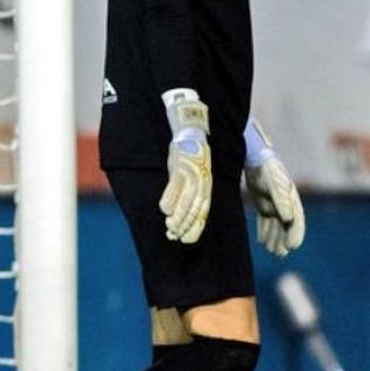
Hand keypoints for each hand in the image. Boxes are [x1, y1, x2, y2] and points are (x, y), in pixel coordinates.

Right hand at [159, 92, 212, 242]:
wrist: (192, 130)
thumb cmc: (190, 155)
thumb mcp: (194, 173)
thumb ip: (190, 191)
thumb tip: (179, 210)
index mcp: (206, 184)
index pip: (202, 210)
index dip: (195, 226)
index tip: (187, 240)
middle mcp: (202, 180)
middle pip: (195, 207)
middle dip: (186, 224)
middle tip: (175, 236)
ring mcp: (191, 173)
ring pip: (187, 199)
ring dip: (178, 216)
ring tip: (169, 228)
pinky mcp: (180, 165)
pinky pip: (175, 185)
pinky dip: (170, 198)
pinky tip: (163, 210)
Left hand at [246, 155, 304, 256]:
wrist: (254, 159)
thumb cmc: (266, 170)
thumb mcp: (274, 184)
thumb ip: (281, 200)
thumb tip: (288, 218)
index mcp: (292, 200)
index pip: (296, 221)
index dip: (295, 234)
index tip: (291, 246)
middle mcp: (285, 204)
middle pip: (287, 226)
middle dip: (284, 240)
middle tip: (280, 254)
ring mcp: (274, 204)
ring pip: (276, 226)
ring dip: (274, 238)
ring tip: (271, 251)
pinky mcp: (263, 203)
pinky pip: (266, 221)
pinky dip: (264, 231)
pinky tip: (262, 241)